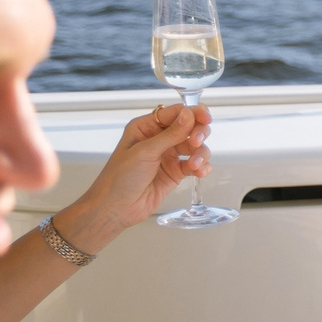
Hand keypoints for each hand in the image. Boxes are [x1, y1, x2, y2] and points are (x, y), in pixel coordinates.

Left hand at [53, 104, 209, 252]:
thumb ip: (170, 134)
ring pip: (196, 147)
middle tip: (196, 143)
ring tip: (195, 165)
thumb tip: (189, 114)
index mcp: (146, 127)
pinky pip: (196, 164)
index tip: (205, 119)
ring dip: (200, 154)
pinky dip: (202, 167)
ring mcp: (168, 156)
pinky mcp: (176, 172)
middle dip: (198, 134)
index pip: (175, 113)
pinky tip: (199, 172)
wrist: (116, 208)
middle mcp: (159, 139)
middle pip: (190, 128)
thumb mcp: (145, 152)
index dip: (193, 113)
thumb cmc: (120, 177)